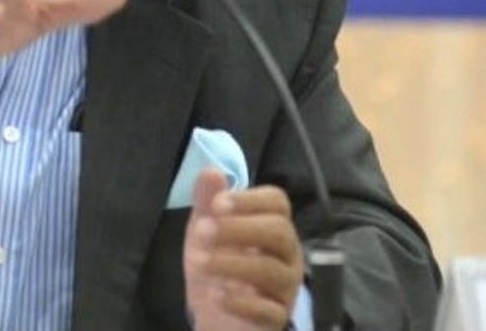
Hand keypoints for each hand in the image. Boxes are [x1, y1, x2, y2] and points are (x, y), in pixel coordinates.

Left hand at [184, 169, 303, 330]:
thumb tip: (211, 170)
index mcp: (272, 224)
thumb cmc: (217, 261)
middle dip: (239, 228)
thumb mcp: (206, 228)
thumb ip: (207, 200)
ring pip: (271, 270)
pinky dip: (239, 302)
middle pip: (279, 231)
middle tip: (202, 231)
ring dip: (230, 264)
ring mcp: (286, 287)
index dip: (248, 199)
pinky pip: (268, 310)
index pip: (277, 202)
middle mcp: (287, 253)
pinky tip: (215, 295)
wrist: (216, 312)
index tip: (217, 204)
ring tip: (199, 263)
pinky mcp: (278, 317)